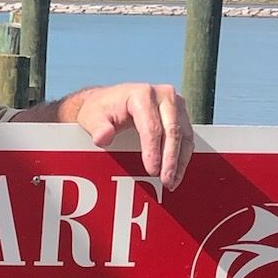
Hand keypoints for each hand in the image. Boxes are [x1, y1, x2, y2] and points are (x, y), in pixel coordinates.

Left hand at [69, 82, 192, 188]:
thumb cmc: (100, 110)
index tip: (152, 171)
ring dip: (179, 161)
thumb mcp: (91, 117)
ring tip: (171, 182)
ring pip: (184, 135)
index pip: (151, 127)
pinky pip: (187, 138)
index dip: (153, 150)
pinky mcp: (181, 114)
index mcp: (142, 94)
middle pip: (172, 130)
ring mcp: (175, 103)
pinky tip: (175, 174)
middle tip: (166, 181)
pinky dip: (182, 157)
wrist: (109, 101)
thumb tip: (103, 138)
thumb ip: (97, 127)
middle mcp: (163, 95)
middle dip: (170, 159)